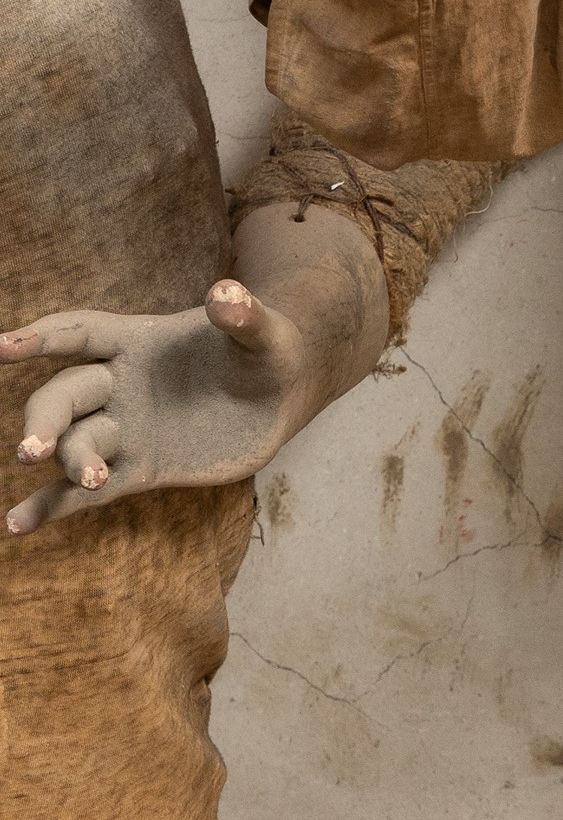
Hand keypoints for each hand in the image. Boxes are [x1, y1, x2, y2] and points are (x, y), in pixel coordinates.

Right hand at [2, 206, 388, 535]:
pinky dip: (52, 506)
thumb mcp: (265, 333)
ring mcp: (126, 428)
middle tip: (33, 449)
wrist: (279, 394)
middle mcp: (117, 384)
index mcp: (136, 340)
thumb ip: (243, 316)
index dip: (43, 338)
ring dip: (69, 462)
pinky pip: (87, 490)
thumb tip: (226, 294)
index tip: (4, 347)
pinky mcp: (140, 469)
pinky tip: (17, 525)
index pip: (80, 334)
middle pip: (65, 397)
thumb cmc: (267, 350)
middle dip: (46, 421)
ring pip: (78, 445)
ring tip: (89, 481)